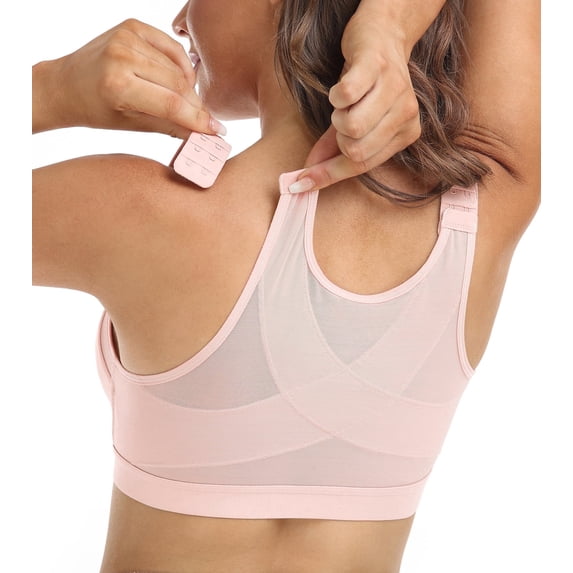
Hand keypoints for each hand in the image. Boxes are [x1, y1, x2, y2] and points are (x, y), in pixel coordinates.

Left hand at [33, 19, 224, 137]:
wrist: (67, 84)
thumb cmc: (97, 110)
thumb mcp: (133, 125)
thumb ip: (171, 127)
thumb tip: (204, 135)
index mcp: (118, 86)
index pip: (172, 104)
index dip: (199, 120)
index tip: (218, 131)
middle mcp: (122, 56)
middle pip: (178, 85)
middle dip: (196, 105)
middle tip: (204, 120)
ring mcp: (127, 37)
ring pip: (178, 68)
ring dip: (188, 88)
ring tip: (186, 102)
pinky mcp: (132, 26)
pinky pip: (171, 48)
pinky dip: (180, 66)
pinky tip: (178, 80)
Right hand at [290, 14, 420, 192]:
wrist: (384, 34)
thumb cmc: (368, 83)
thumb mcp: (355, 119)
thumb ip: (334, 149)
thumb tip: (306, 178)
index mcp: (406, 134)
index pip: (362, 165)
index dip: (329, 175)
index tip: (301, 183)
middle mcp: (407, 115)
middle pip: (356, 150)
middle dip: (338, 137)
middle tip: (341, 117)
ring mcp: (396, 90)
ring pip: (352, 127)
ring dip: (337, 114)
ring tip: (345, 101)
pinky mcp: (378, 66)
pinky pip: (347, 96)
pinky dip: (336, 95)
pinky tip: (342, 86)